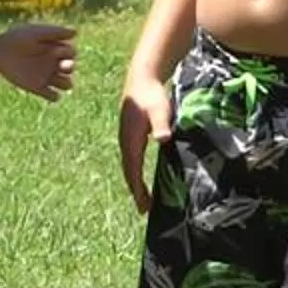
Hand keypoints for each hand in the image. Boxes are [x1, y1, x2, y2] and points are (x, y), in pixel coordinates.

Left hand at [0, 23, 78, 103]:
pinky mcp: (37, 88)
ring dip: (67, 83)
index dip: (68, 53)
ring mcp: (45, 76)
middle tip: (63, 65)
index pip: (72, 53)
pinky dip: (54, 96)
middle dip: (71, 67)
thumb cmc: (16, 38)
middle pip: (72, 68)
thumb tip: (76, 33)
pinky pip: (54, 97)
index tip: (54, 50)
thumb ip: (54, 32)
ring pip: (67, 84)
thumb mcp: (36, 32)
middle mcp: (52, 63)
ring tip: (57, 78)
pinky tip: (46, 88)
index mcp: (54, 48)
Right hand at [119, 73, 172, 212]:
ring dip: (135, 183)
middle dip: (136, 191)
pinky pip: (131, 159)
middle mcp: (125, 141)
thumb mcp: (160, 110)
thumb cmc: (151, 94)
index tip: (143, 206)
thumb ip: (162, 124)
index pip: (133, 170)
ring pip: (129, 166)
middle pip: (129, 171)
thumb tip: (162, 139)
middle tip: (144, 210)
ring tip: (144, 199)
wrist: (142, 78)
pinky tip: (141, 176)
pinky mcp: (130, 135)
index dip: (138, 189)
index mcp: (131, 139)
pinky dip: (135, 172)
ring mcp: (126, 138)